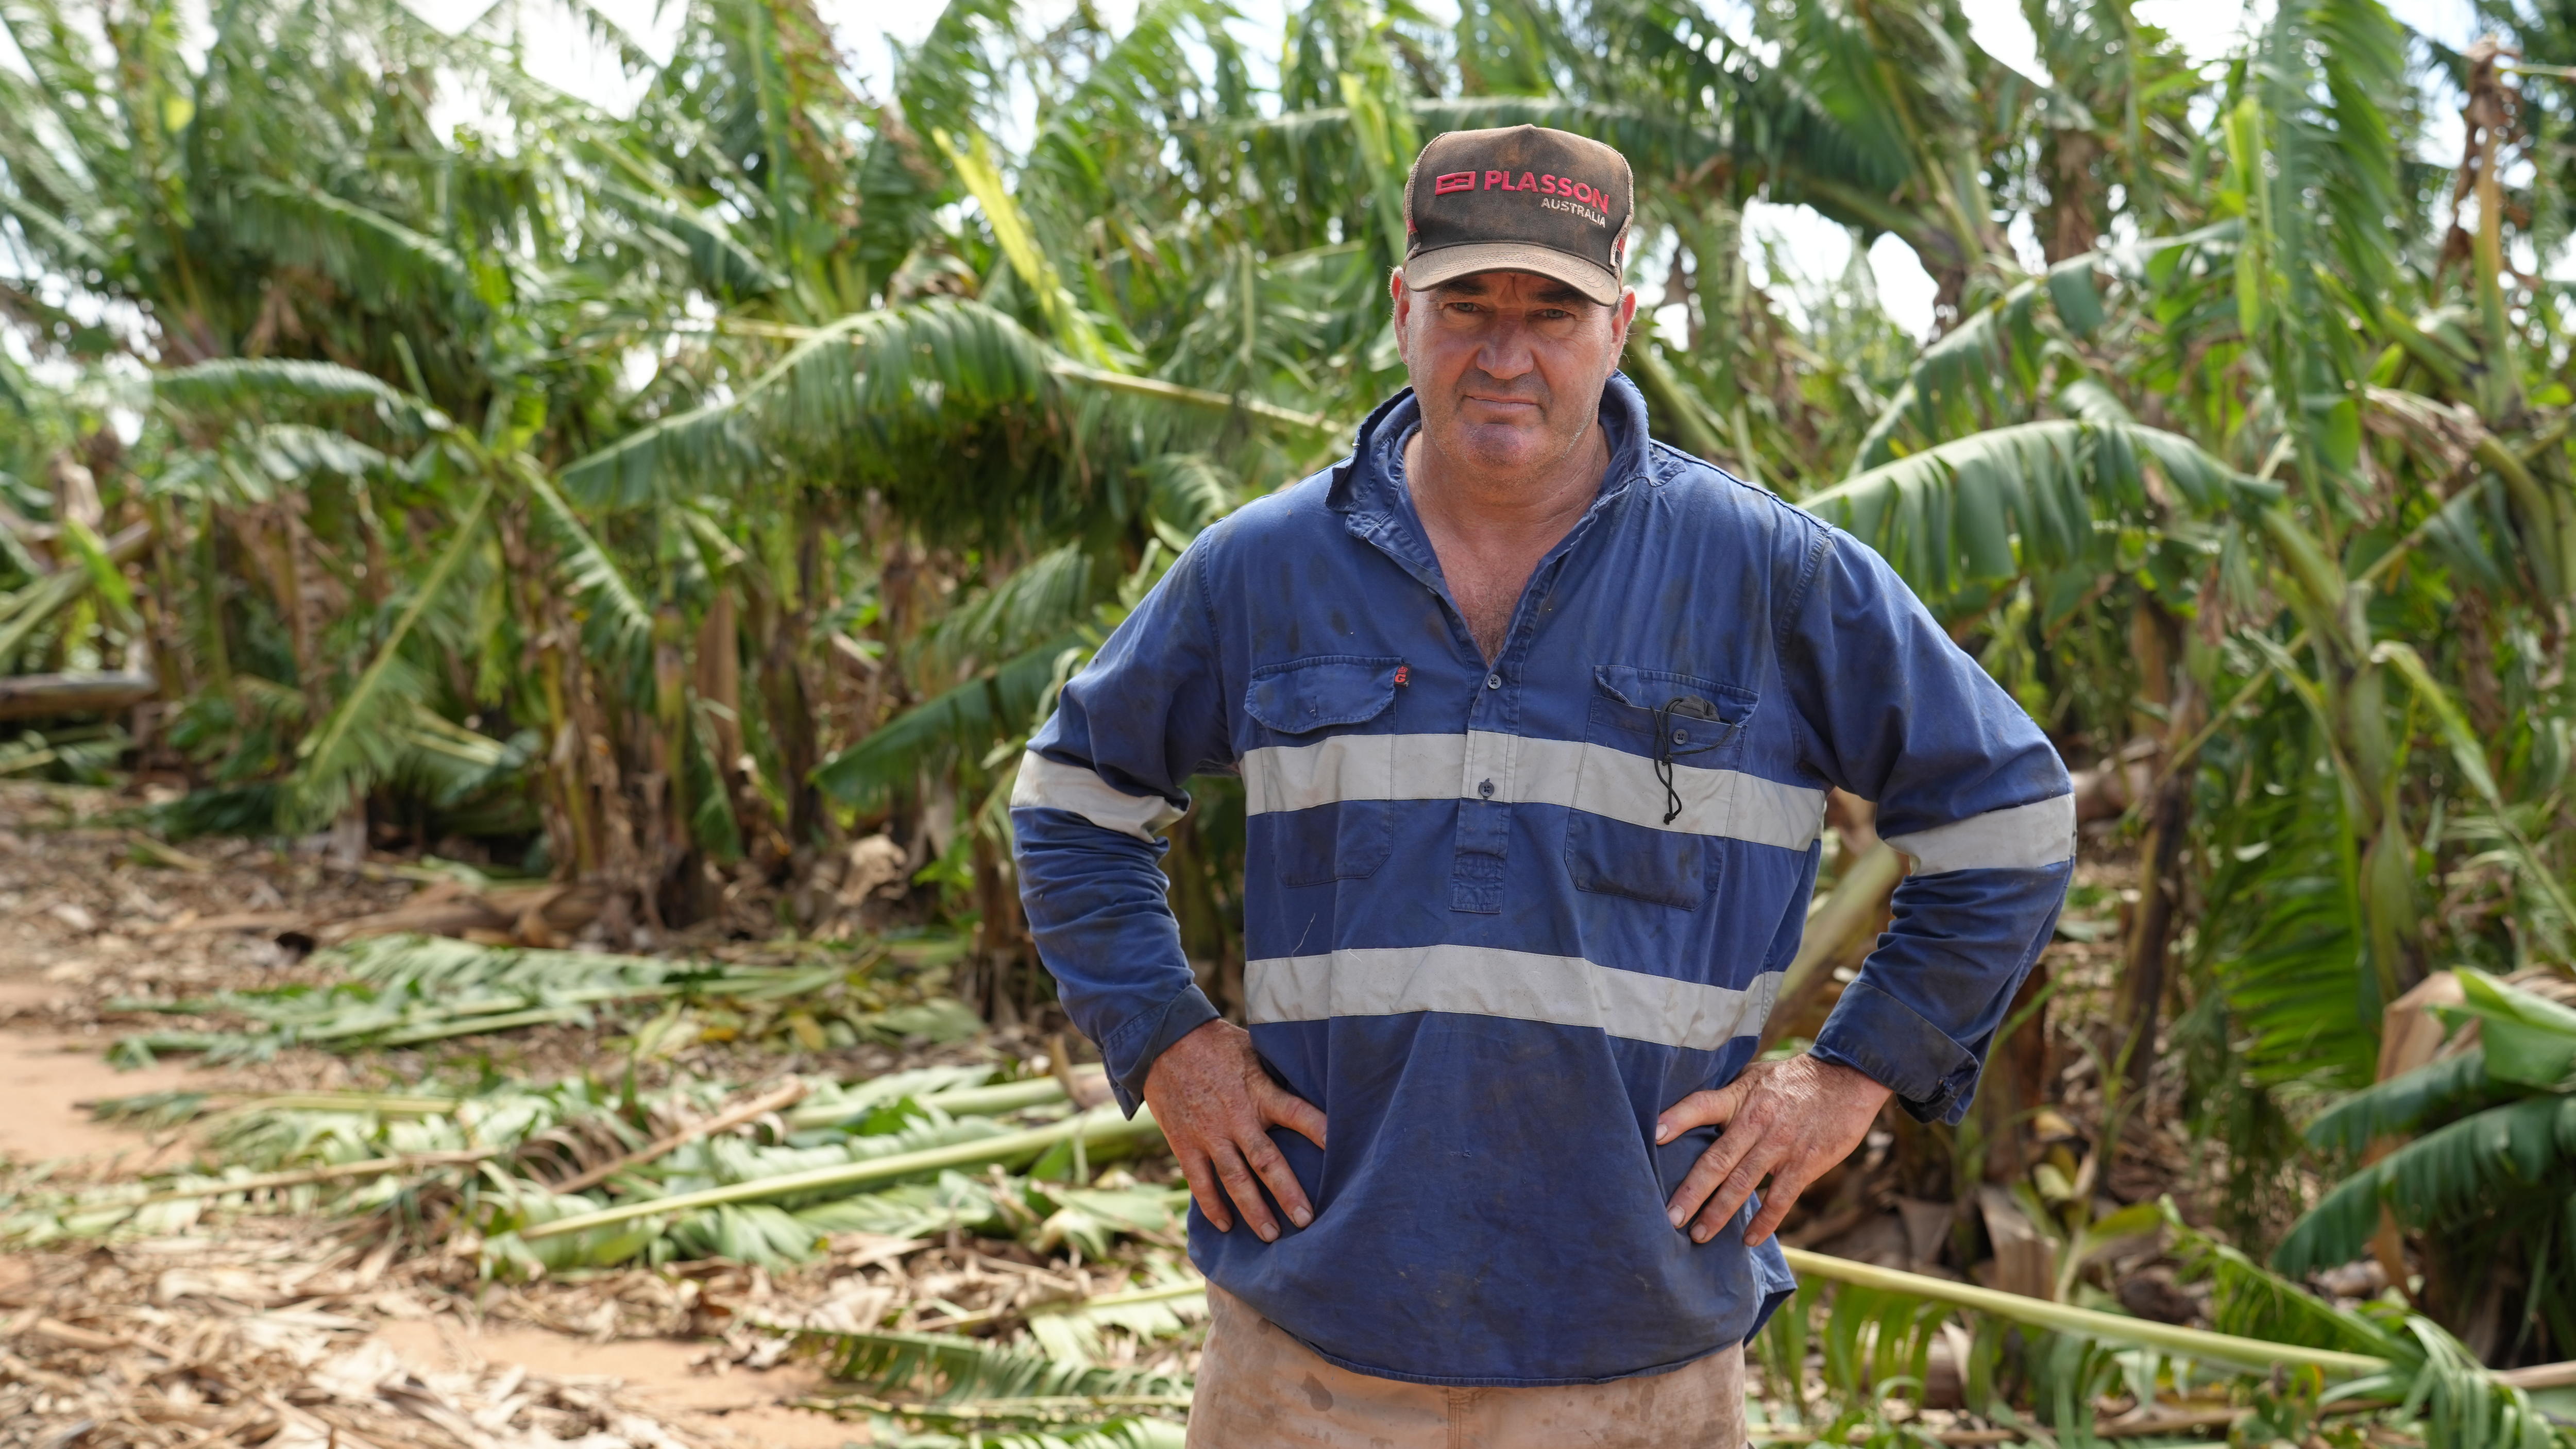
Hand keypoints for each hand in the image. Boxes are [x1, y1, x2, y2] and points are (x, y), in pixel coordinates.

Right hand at [1142, 1019, 1327, 1242]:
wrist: (1163, 1040)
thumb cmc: (1217, 1043)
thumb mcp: (1255, 1050)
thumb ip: (1278, 1075)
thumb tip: (1315, 1083)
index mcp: (1259, 1092)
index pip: (1297, 1114)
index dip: (1320, 1131)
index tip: (1342, 1151)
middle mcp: (1236, 1118)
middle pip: (1266, 1162)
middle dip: (1288, 1194)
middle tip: (1307, 1220)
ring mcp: (1209, 1135)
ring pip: (1235, 1180)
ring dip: (1253, 1210)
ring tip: (1271, 1235)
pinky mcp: (1184, 1143)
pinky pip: (1200, 1182)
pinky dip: (1211, 1206)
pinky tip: (1226, 1226)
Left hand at [1657, 1054, 1890, 1246]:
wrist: (1847, 1079)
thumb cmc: (1793, 1079)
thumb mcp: (1755, 1075)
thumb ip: (1727, 1095)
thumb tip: (1691, 1112)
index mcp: (1740, 1098)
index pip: (1702, 1105)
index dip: (1677, 1118)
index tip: (1654, 1135)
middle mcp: (1756, 1122)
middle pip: (1717, 1160)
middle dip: (1691, 1191)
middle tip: (1670, 1217)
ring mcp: (1781, 1145)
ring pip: (1744, 1185)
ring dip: (1719, 1213)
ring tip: (1699, 1235)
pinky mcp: (1805, 1163)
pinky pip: (1780, 1199)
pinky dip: (1765, 1222)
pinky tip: (1748, 1239)